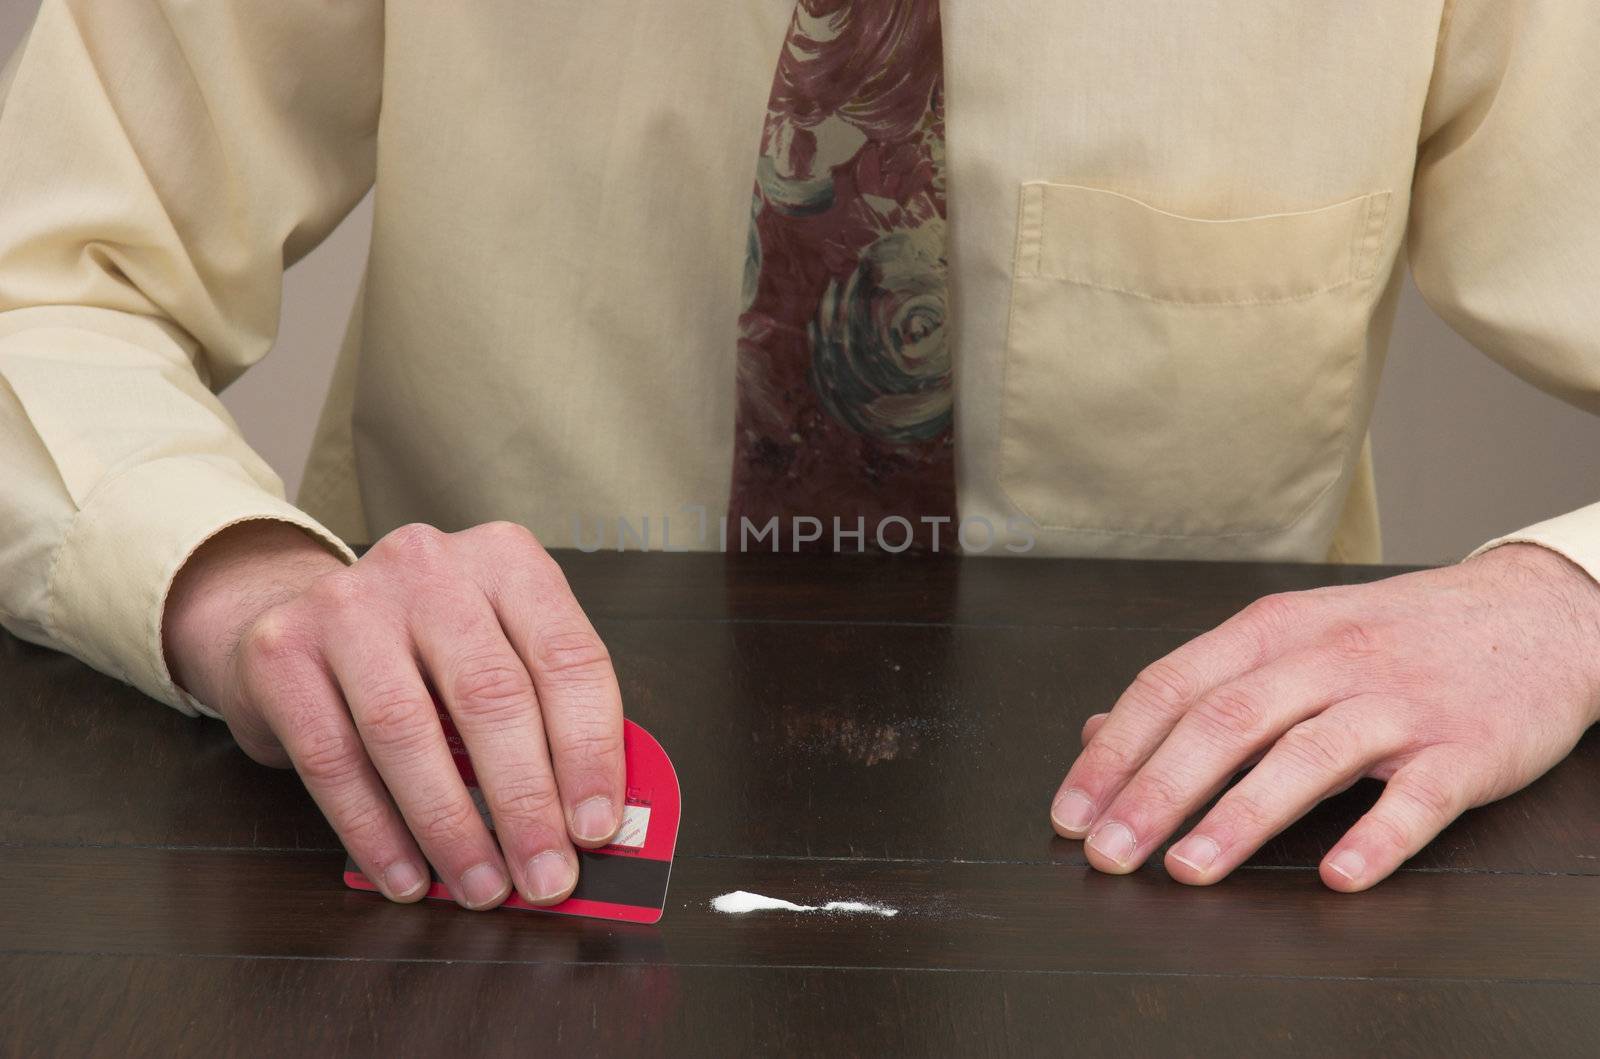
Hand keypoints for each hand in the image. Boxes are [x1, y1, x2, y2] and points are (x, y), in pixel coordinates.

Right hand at [163, 520, 623, 909]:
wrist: (297, 620)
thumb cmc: (422, 652)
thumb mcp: (497, 653)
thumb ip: (547, 717)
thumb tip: (591, 821)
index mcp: (505, 560)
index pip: (567, 657)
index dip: (590, 750)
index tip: (597, 828)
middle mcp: (429, 566)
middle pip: (491, 695)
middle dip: (525, 802)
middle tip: (547, 878)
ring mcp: (348, 602)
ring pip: (407, 730)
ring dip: (452, 827)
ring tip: (482, 888)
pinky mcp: (280, 651)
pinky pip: (333, 758)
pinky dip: (375, 831)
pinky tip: (406, 875)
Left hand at [1049, 544, 1599, 890]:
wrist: (1537, 614)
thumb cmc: (1393, 636)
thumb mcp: (1289, 639)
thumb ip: (1197, 687)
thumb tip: (1100, 731)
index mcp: (1272, 631)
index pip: (1171, 686)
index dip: (1114, 752)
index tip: (1070, 811)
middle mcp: (1326, 659)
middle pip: (1224, 722)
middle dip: (1154, 792)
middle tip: (1106, 855)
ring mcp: (1398, 703)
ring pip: (1307, 755)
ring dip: (1241, 816)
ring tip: (1187, 868)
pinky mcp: (1465, 748)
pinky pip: (1417, 796)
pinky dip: (1376, 836)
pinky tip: (1337, 877)